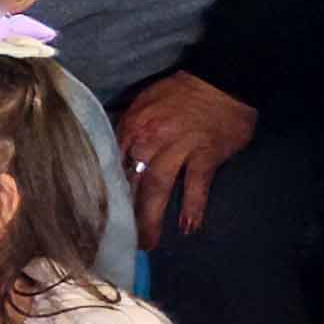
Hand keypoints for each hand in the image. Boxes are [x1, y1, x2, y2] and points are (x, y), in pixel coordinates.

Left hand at [118, 71, 259, 247]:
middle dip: (126, 212)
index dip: (106, 190)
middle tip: (121, 239)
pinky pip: (196, 185)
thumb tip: (117, 154)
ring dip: (152, 217)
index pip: (112, 163)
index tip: (100, 213)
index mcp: (132, 126)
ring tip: (148, 243)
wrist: (223, 80)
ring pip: (158, 187)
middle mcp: (150, 140)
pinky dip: (193, 206)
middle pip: (132, 181)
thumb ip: (130, 129)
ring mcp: (178, 148)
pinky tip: (190, 226)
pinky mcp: (205, 155)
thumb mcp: (145, 103)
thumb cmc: (182, 92)